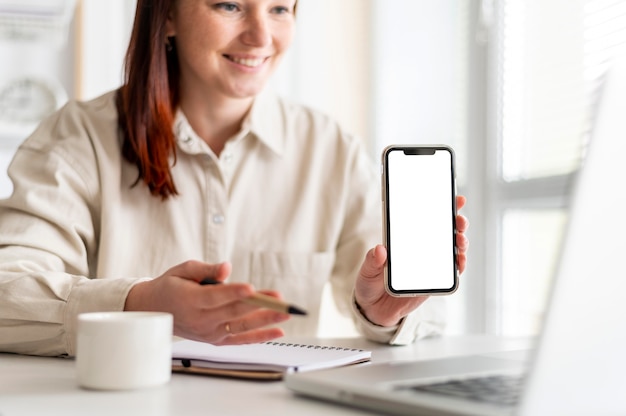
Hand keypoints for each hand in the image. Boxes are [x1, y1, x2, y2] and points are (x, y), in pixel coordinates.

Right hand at [124, 260, 289, 344]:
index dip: (234, 292)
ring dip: (265, 320)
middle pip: (234, 312)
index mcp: (190, 301)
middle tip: (280, 299)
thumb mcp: (183, 270)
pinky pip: (240, 340)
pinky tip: (278, 331)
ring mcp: (209, 333)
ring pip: (241, 327)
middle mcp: (200, 320)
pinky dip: (260, 336)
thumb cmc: (171, 286)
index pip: (216, 297)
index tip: (251, 288)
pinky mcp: (216, 340)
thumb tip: (226, 269)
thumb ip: (206, 270)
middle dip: (259, 305)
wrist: (154, 311)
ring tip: (286, 313)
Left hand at [354, 195, 468, 326]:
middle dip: (456, 223)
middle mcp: (421, 248)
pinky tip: (460, 261)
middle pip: (444, 232)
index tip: (454, 199)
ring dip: (460, 243)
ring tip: (460, 241)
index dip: (442, 206)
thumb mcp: (367, 271)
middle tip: (460, 221)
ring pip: (451, 249)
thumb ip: (372, 261)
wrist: (375, 310)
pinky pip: (450, 272)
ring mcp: (430, 264)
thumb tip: (380, 250)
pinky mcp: (434, 281)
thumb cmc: (370, 284)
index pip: (425, 218)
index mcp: (405, 239)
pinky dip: (458, 265)